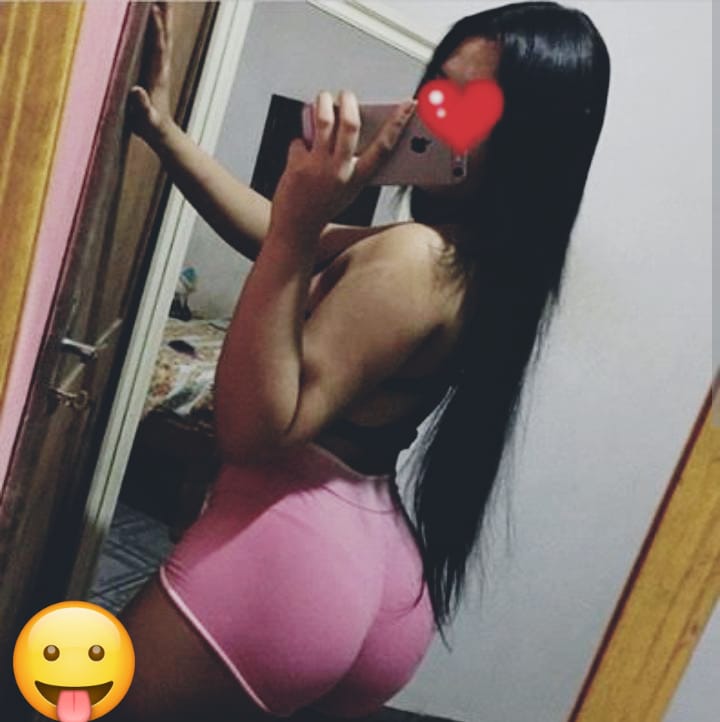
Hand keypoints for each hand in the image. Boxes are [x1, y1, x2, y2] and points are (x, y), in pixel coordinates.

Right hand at [127, 2, 173, 142]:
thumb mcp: (146, 119)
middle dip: (165, 15)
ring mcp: (160, 67)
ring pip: (164, 37)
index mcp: (158, 76)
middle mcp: (162, 68)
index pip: (158, 48)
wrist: (160, 132)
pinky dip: (157, 27)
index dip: (156, 29)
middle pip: (165, 36)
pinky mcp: (156, 69)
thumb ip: (143, 107)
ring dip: (164, 17)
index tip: (154, 9)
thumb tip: (138, 92)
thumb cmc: (150, 126)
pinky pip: (157, 42)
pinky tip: (154, 18)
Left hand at [268, 90, 416, 238]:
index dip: (398, 124)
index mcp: (359, 179)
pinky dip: (299, 143)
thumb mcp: (349, 189)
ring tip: (323, 98)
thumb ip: (354, 164)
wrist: (297, 227)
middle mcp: (340, 171)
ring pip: (323, 121)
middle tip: (346, 95)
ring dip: (323, 103)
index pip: (383, 146)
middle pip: (350, 124)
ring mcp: (318, 167)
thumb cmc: (324, 207)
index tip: (407, 106)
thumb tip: (350, 127)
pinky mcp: (297, 165)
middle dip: (348, 101)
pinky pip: (299, 140)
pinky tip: (300, 153)